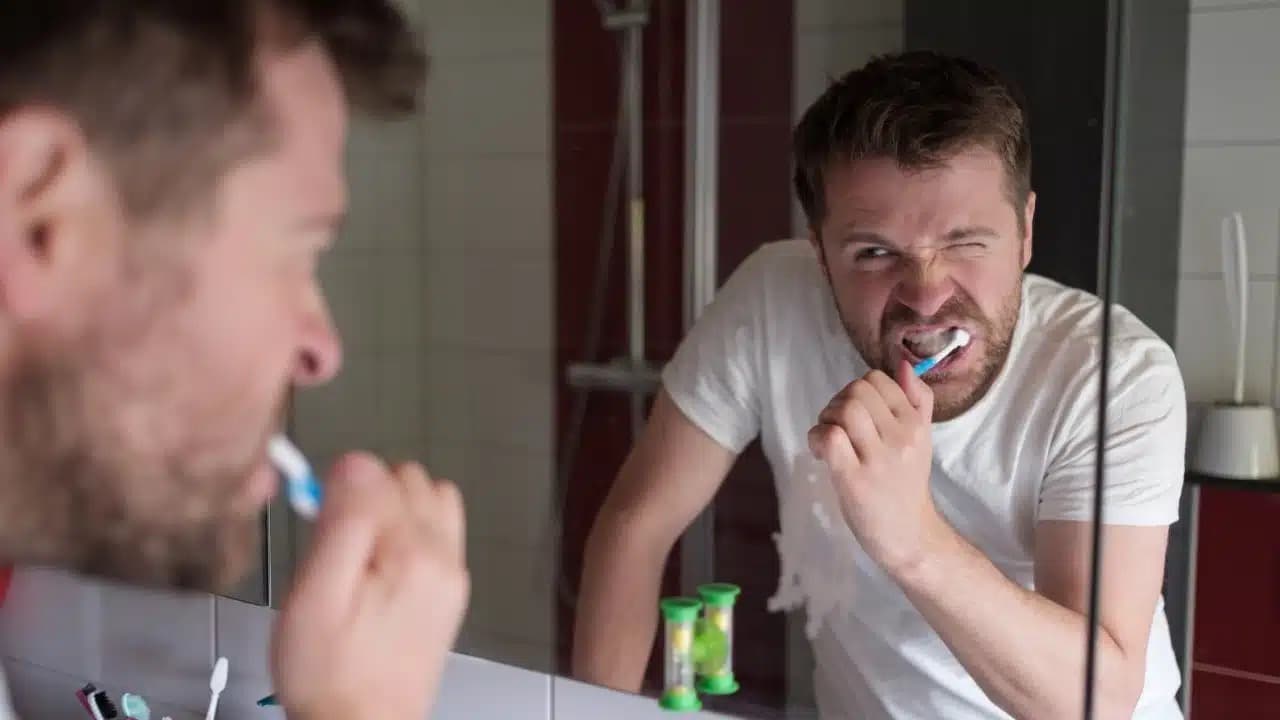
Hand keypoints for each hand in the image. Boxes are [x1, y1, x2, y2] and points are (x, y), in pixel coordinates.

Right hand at [271, 453, 468, 719]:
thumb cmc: (330, 671)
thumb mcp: (315, 594)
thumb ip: (342, 523)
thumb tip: (357, 464)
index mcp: (412, 553)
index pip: (378, 472)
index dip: (339, 488)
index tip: (319, 519)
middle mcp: (444, 557)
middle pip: (410, 480)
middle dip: (369, 496)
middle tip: (337, 543)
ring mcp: (452, 574)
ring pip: (429, 500)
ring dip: (393, 510)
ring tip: (360, 552)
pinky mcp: (449, 590)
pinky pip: (437, 532)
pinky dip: (408, 534)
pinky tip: (379, 569)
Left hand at [808, 361, 941, 575]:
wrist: (909, 535)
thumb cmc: (905, 484)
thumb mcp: (921, 439)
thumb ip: (917, 400)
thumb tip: (904, 364)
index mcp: (915, 424)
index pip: (878, 379)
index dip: (857, 391)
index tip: (855, 416)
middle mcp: (901, 437)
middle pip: (857, 390)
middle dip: (837, 402)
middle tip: (836, 427)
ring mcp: (878, 459)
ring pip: (844, 410)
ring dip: (825, 420)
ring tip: (829, 441)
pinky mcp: (855, 479)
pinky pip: (830, 438)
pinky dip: (816, 439)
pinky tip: (820, 454)